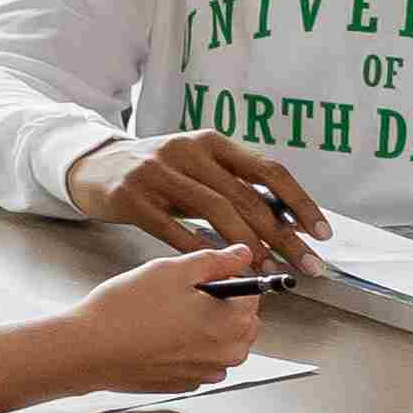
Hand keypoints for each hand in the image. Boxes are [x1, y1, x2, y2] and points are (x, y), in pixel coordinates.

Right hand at [51, 240, 273, 398]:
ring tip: (162, 318)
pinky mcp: (183, 384)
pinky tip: (155, 338)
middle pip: (240, 321)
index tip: (198, 278)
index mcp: (234, 324)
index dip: (224, 279)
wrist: (87, 350)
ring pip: (219, 343)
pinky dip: (184, 350)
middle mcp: (227, 354)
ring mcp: (205, 374)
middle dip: (218, 306)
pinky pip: (197, 361)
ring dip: (202, 329)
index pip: (251, 294)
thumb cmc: (125, 311)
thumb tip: (242, 255)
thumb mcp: (172, 270)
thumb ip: (215, 260)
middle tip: (176, 296)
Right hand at [63, 126, 325, 264]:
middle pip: (247, 196)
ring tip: (265, 270)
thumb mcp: (196, 168)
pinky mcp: (130, 195)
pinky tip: (216, 268)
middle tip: (305, 265)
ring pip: (215, 211)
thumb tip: (285, 222)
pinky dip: (198, 250)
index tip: (321, 233)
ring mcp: (157, 171)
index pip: (269, 171)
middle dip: (282, 236)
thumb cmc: (154, 174)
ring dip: (246, 245)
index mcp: (212, 142)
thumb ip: (233, 187)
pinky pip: (171, 228)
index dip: (300, 203)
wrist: (91, 167)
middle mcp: (187, 150)